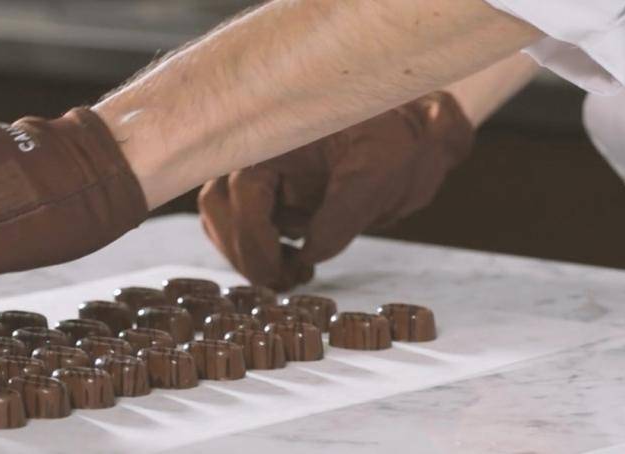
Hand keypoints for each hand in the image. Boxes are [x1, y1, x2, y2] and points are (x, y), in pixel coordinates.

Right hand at [198, 92, 472, 290]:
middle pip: (217, 205)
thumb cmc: (393, 143)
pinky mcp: (266, 195)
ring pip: (220, 219)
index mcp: (276, 136)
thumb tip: (309, 252)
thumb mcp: (380, 170)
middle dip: (242, 250)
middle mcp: (257, 153)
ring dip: (246, 255)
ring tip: (291, 276)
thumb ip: (345, 210)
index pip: (241, 190)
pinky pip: (239, 227)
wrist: (407, 142)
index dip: (253, 237)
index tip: (280, 269)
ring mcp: (258, 174)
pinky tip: (294, 266)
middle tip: (280, 280)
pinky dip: (257, 253)